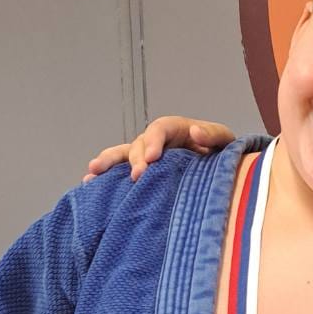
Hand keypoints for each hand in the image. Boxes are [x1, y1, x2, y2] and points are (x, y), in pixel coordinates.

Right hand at [84, 116, 234, 182]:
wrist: (219, 169)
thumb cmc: (221, 152)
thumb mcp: (224, 140)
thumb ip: (213, 135)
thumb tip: (195, 132)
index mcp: (175, 129)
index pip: (159, 130)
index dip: (153, 142)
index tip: (152, 159)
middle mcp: (156, 141)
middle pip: (139, 144)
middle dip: (136, 160)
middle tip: (137, 177)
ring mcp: (145, 156)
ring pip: (122, 155)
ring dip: (108, 162)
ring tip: (93, 171)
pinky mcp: (142, 173)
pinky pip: (120, 172)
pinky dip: (104, 177)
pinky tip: (88, 184)